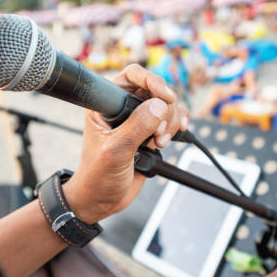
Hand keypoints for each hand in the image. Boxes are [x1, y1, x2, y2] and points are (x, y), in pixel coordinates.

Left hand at [64, 65, 188, 223]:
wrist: (102, 200)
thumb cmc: (98, 176)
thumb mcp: (116, 151)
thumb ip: (137, 127)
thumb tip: (159, 106)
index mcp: (105, 104)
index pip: (131, 76)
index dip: (151, 82)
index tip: (165, 98)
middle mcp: (123, 107)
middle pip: (155, 90)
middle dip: (164, 111)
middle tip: (156, 135)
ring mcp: (138, 120)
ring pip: (167, 105)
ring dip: (170, 123)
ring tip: (157, 143)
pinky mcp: (150, 132)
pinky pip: (173, 119)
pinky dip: (178, 126)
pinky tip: (173, 137)